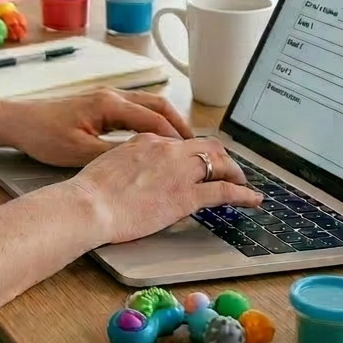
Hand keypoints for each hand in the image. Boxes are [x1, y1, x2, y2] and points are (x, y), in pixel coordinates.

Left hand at [7, 88, 192, 167]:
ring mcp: (106, 98)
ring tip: (183, 146)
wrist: (19, 121)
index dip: (177, 138)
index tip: (195, 154)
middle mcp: (112, 96)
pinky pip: (135, 110)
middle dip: (180, 126)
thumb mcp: (80, 152)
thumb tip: (145, 161)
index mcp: (109, 104)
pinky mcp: (100, 105)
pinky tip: (156, 140)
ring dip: (167, 122)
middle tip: (198, 148)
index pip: (155, 120)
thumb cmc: (44, 135)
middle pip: (158, 105)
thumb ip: (114, 155)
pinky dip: (152, 122)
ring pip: (148, 106)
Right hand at [70, 134, 262, 243]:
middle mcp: (166, 148)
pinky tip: (252, 199)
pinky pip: (223, 191)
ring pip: (219, 162)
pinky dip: (242, 194)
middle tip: (228, 169)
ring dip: (235, 172)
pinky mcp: (186, 196)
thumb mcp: (111, 163)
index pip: (179, 141)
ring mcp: (178, 170)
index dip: (194, 152)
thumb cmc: (92, 190)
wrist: (90, 203)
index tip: (198, 161)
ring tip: (243, 183)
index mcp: (146, 138)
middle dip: (221, 157)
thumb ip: (130, 161)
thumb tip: (138, 171)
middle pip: (206, 145)